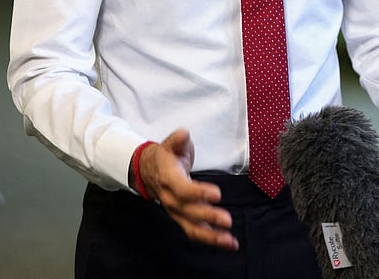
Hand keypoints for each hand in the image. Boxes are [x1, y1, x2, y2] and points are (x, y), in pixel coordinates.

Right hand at [135, 128, 238, 250]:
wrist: (148, 171)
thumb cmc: (165, 157)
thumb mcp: (170, 144)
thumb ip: (177, 140)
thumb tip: (182, 134)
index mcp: (168, 179)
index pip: (182, 189)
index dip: (198, 193)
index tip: (216, 194)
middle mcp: (170, 198)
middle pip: (188, 211)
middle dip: (208, 217)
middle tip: (227, 220)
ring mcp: (176, 211)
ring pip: (192, 227)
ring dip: (211, 236)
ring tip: (230, 242)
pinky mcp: (183, 218)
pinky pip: (196, 231)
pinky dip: (212, 238)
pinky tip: (228, 243)